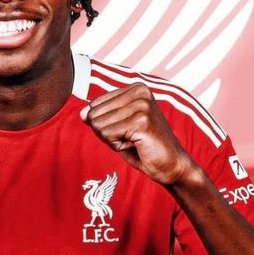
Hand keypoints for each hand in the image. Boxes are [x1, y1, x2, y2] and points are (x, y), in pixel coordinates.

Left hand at [80, 83, 194, 185]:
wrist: (170, 166)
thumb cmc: (142, 147)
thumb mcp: (116, 127)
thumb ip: (98, 117)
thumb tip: (82, 113)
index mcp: (136, 88)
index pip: (95, 103)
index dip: (105, 123)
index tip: (127, 129)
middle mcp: (140, 92)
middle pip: (95, 113)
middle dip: (108, 132)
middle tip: (130, 138)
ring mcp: (142, 105)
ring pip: (99, 125)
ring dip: (113, 140)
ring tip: (134, 141)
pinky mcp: (142, 121)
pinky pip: (108, 135)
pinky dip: (117, 146)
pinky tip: (136, 145)